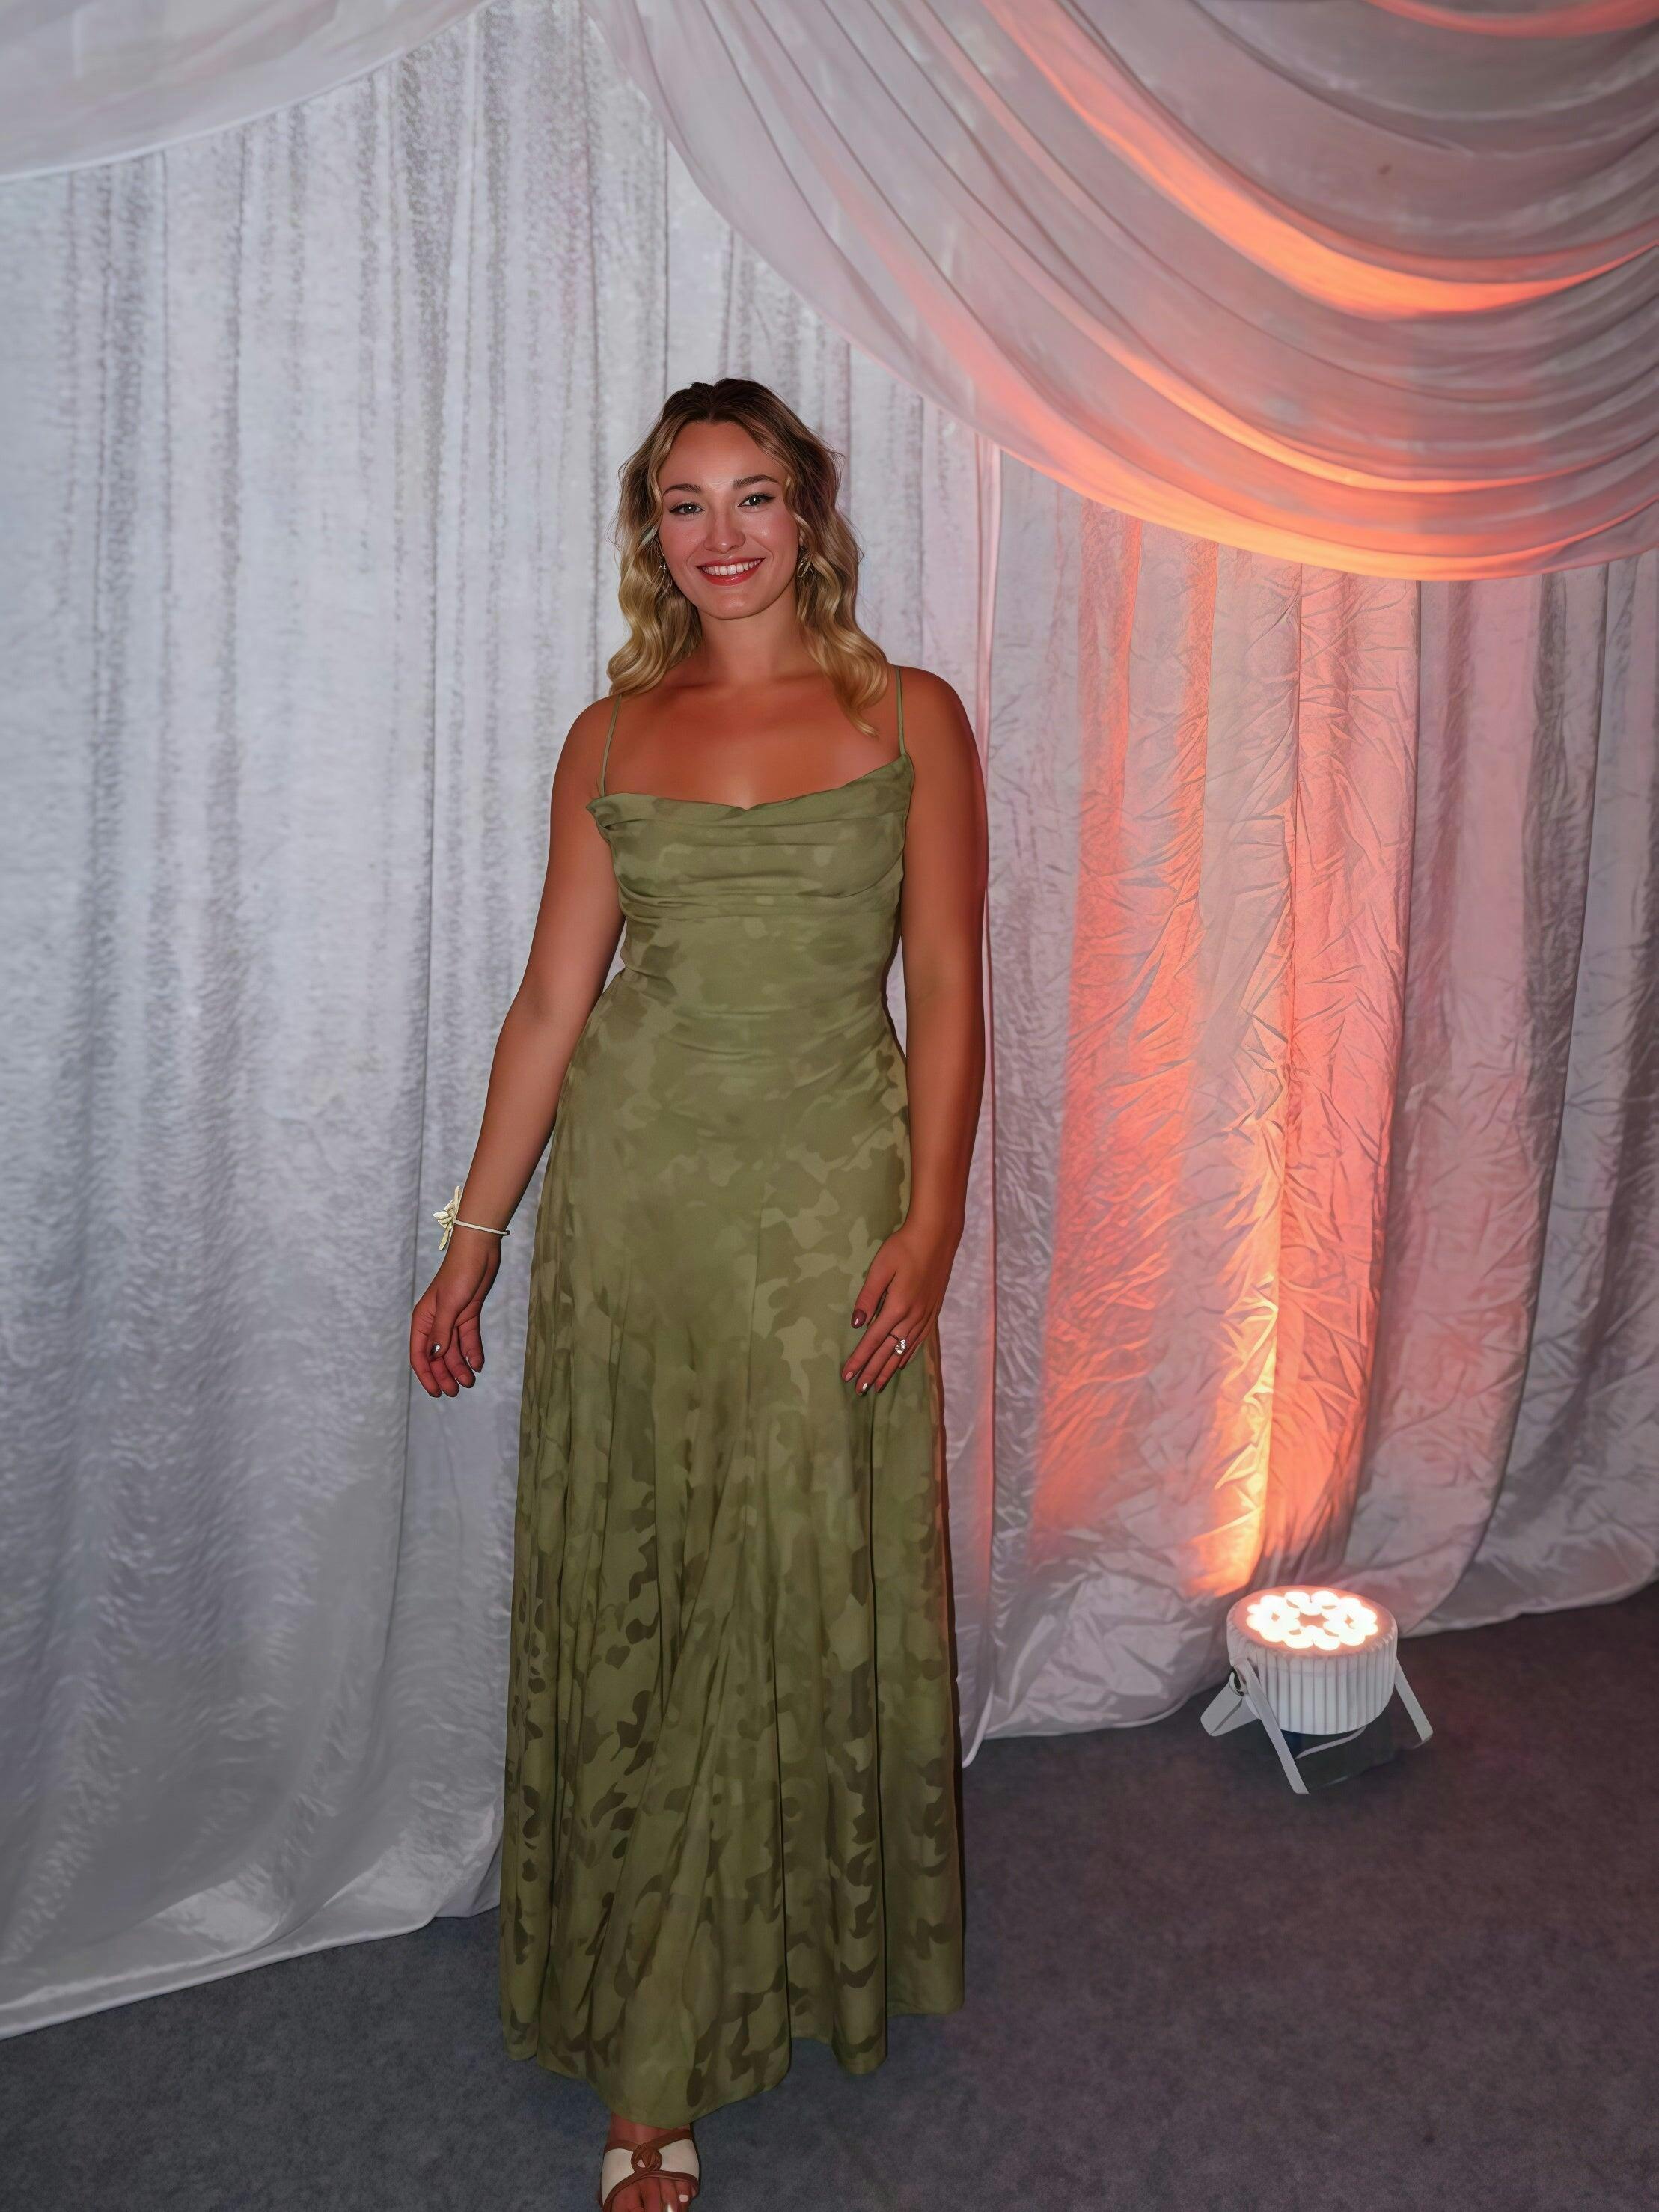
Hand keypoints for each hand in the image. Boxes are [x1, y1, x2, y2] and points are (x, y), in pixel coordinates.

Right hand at [410, 1229, 504, 1398]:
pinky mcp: (468, 1315)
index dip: (426, 1375)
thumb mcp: (450, 1306)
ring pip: (454, 1351)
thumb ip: (442, 1333)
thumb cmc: (459, 1274)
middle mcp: (436, 1323)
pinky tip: (478, 1365)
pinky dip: (473, 1353)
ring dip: (460, 1367)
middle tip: (456, 1391)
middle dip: (445, 1375)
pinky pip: (468, 1340)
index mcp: (423, 1320)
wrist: (479, 1253)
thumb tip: (436, 1357)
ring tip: (470, 1382)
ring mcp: (452, 1320)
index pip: (420, 1354)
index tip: (436, 1392)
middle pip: (437, 1357)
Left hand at [841, 1214, 958, 1395]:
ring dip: (889, 1369)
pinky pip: (918, 1341)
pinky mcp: (932, 1311)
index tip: (847, 1376)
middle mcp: (912, 1317)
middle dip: (872, 1372)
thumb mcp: (880, 1268)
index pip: (872, 1341)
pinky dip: (908, 1356)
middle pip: (888, 1352)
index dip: (859, 1359)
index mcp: (897, 1307)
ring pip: (904, 1350)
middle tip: (859, 1391)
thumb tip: (857, 1325)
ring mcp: (925, 1316)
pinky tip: (901, 1364)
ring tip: (878, 1386)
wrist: (937, 1236)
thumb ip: (868, 1297)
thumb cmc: (904, 1247)